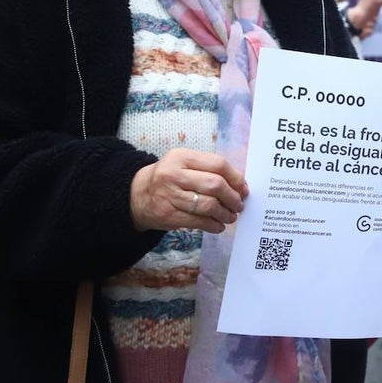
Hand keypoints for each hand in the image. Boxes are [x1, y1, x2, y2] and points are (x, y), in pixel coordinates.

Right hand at [130, 148, 247, 232]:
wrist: (137, 195)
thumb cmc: (169, 178)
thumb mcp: (184, 164)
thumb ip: (209, 169)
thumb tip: (240, 185)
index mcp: (182, 157)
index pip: (218, 165)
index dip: (236, 178)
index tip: (244, 189)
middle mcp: (174, 174)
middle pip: (215, 185)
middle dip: (232, 197)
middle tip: (239, 205)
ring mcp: (169, 195)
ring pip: (208, 205)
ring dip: (225, 213)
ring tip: (230, 216)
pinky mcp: (167, 215)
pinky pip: (198, 221)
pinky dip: (213, 225)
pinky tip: (218, 225)